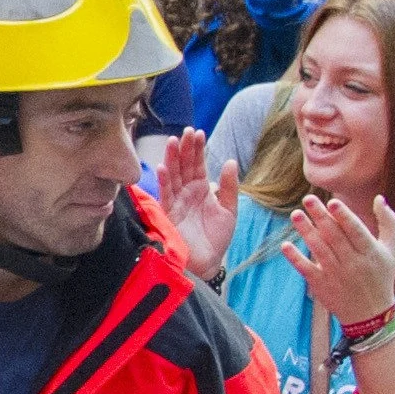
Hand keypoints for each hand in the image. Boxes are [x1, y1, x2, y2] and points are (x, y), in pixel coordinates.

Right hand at [155, 129, 241, 280]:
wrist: (208, 262)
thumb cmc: (217, 238)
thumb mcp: (230, 210)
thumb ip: (230, 186)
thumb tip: (230, 161)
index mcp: (202, 189)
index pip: (198, 164)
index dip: (197, 148)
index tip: (198, 132)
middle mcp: (187, 192)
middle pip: (184, 165)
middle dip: (185, 148)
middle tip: (187, 131)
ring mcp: (177, 202)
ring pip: (173, 175)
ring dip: (172, 158)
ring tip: (174, 141)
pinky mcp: (170, 213)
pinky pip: (166, 195)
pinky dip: (164, 181)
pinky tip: (164, 167)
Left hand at [284, 191, 394, 329]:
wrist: (371, 313)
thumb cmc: (381, 274)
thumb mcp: (393, 249)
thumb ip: (388, 222)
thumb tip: (379, 198)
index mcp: (371, 252)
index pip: (356, 231)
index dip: (344, 217)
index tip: (332, 202)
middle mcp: (353, 263)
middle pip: (334, 236)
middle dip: (320, 217)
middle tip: (307, 199)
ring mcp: (336, 274)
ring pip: (319, 249)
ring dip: (306, 231)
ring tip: (296, 214)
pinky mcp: (321, 284)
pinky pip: (307, 269)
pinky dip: (296, 258)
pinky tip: (286, 245)